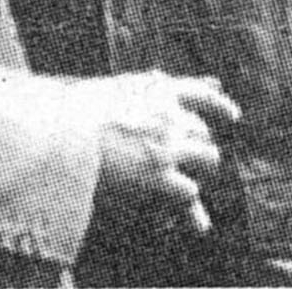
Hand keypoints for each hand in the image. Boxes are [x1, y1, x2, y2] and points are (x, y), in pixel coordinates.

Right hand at [84, 70, 240, 234]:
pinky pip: (189, 192)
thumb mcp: (118, 86)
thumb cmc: (78, 111)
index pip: (202, 93)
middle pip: (203, 132)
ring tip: (189, 187)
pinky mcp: (158, 176)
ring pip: (208, 159)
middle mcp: (171, 114)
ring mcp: (168, 145)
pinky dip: (186, 204)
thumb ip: (150, 83)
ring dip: (199, 171)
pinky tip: (186, 216)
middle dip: (197, 146)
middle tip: (187, 162)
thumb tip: (171, 75)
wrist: (59, 134)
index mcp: (159, 88)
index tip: (233, 116)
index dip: (220, 104)